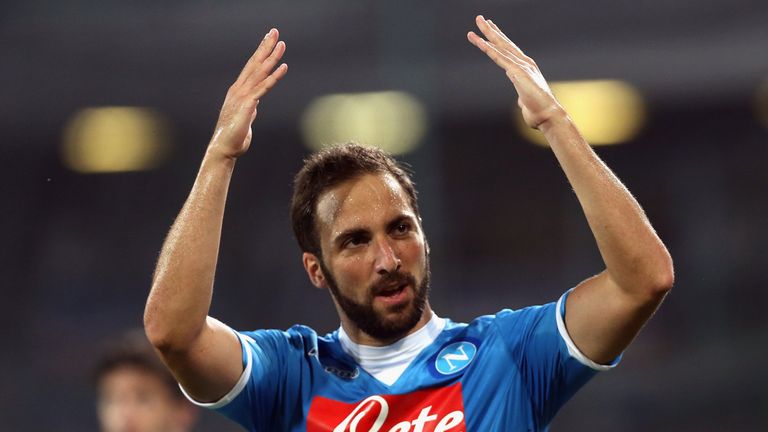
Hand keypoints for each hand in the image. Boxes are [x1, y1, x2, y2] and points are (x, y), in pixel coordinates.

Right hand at [208, 29, 287, 159]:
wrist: (224, 148)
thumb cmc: (234, 135)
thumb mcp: (244, 117)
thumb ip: (249, 108)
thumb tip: (253, 106)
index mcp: (238, 91)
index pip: (251, 67)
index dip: (260, 52)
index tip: (268, 39)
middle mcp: (239, 90)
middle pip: (255, 64)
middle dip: (265, 46)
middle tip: (275, 31)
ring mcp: (243, 96)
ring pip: (260, 73)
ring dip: (272, 57)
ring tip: (281, 44)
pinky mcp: (248, 106)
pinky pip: (263, 88)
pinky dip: (274, 77)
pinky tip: (283, 67)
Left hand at [467, 16, 563, 129]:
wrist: (548, 115)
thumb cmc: (539, 111)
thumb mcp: (527, 102)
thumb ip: (523, 98)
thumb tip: (522, 102)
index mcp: (526, 68)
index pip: (509, 50)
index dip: (499, 38)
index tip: (490, 28)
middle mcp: (524, 63)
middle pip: (504, 43)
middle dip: (491, 30)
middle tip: (479, 18)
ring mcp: (521, 66)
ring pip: (500, 47)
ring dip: (487, 34)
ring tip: (477, 23)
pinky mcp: (518, 72)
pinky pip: (500, 58)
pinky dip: (490, 49)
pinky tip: (481, 42)